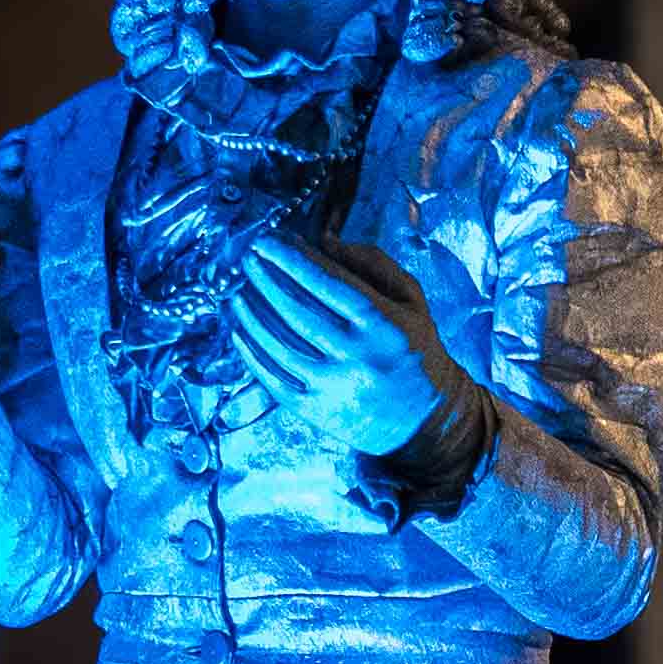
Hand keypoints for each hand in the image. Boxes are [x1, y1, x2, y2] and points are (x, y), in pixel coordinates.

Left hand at [229, 231, 464, 454]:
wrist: (427, 421)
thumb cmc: (416, 353)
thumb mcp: (412, 302)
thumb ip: (375, 266)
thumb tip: (326, 243)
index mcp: (382, 324)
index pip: (329, 283)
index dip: (294, 259)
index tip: (270, 242)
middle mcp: (357, 355)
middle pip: (298, 310)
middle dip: (266, 279)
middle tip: (247, 258)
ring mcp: (334, 385)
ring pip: (279, 344)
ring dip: (251, 314)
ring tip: (236, 292)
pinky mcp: (316, 410)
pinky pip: (273, 378)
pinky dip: (251, 353)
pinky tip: (239, 331)